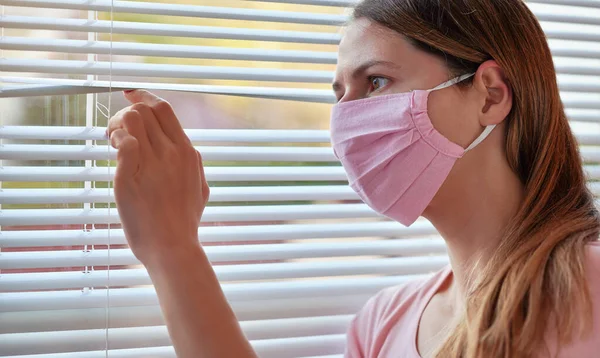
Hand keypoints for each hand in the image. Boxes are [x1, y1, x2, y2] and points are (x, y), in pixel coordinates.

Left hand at [107, 90, 209, 264]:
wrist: (173, 246)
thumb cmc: (184, 224)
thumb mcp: (201, 190)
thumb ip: (196, 167)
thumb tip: (192, 152)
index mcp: (188, 153)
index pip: (164, 109)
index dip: (144, 96)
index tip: (131, 95)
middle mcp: (172, 153)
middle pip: (145, 110)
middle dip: (126, 112)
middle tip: (117, 130)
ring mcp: (152, 163)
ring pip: (131, 119)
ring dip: (117, 124)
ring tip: (113, 140)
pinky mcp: (130, 176)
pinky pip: (123, 141)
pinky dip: (115, 139)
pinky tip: (114, 152)